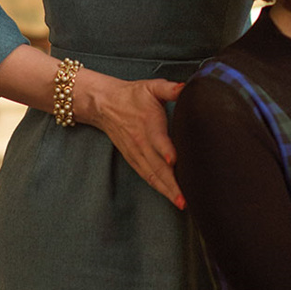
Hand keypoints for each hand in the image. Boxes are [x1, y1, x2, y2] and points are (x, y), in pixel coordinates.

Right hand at [74, 70, 185, 208]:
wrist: (104, 105)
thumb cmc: (132, 96)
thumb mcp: (151, 87)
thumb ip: (170, 88)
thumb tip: (186, 87)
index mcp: (148, 123)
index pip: (157, 140)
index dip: (165, 151)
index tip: (174, 161)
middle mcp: (141, 142)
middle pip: (157, 166)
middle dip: (171, 183)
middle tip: (186, 198)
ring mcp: (136, 153)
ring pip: (152, 175)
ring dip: (166, 190)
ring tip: (181, 203)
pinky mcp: (133, 159)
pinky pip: (147, 176)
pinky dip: (158, 187)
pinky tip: (169, 195)